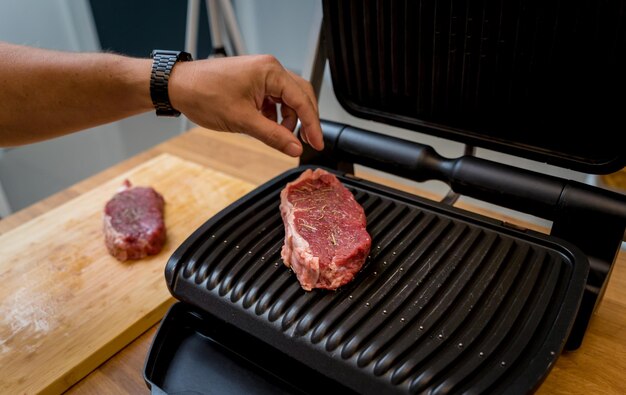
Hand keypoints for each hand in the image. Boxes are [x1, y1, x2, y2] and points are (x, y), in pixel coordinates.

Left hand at [168, 55, 323, 156]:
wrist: (178, 86)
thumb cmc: (204, 95)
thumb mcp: (243, 121)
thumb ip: (273, 136)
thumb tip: (295, 148)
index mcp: (271, 72)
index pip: (302, 100)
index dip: (312, 124)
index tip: (317, 143)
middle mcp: (269, 68)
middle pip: (300, 96)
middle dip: (304, 120)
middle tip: (306, 142)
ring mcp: (261, 74)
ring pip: (287, 99)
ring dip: (288, 119)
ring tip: (280, 136)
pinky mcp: (253, 81)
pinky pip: (274, 99)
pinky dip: (275, 115)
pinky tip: (267, 127)